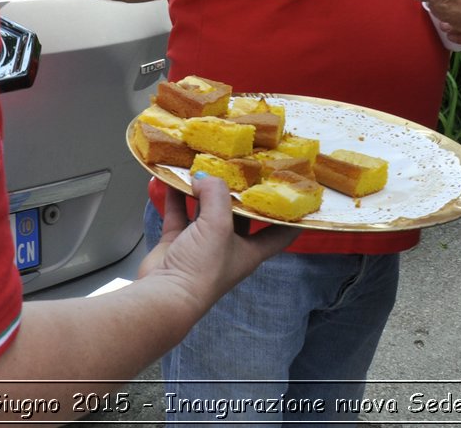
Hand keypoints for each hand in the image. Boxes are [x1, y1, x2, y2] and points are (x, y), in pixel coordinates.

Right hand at [138, 176, 296, 312]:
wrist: (163, 297)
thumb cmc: (201, 271)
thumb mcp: (218, 226)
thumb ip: (216, 194)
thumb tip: (205, 177)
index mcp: (250, 250)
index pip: (280, 232)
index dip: (291, 214)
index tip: (297, 190)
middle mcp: (229, 247)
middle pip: (240, 214)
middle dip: (238, 191)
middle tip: (240, 163)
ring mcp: (201, 245)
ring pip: (206, 210)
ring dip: (204, 190)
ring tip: (204, 165)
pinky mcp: (177, 243)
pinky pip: (179, 213)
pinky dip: (176, 196)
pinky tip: (172, 177)